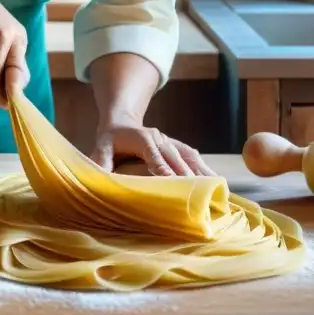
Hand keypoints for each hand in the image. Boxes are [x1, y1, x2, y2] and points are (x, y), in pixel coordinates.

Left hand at [91, 118, 214, 176]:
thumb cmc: (110, 139)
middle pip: (174, 157)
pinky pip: (191, 156)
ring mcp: (169, 141)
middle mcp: (159, 138)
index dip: (162, 167)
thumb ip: (100, 159)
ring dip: (200, 171)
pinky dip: (203, 168)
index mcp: (141, 138)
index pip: (153, 154)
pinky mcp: (176, 146)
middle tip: (198, 193)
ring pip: (187, 156)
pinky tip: (215, 180)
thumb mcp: (101, 146)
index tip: (172, 180)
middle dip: (186, 174)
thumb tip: (97, 173)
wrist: (122, 122)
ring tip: (215, 188)